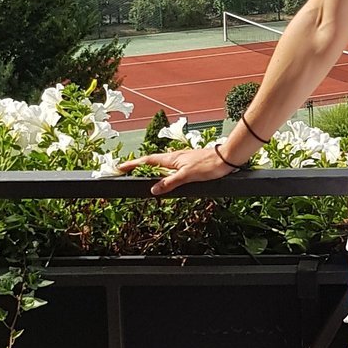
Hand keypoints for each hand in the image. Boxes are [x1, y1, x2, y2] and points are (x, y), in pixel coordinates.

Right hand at [114, 143, 237, 196]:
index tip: (120, 167)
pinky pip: (171, 168)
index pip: (147, 161)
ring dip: (151, 169)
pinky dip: (164, 172)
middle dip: (138, 166)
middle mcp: (175, 158)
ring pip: (162, 165)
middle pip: (152, 162)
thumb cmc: (209, 165)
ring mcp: (182, 160)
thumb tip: (153, 189)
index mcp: (172, 159)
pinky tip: (166, 177)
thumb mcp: (187, 176)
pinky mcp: (190, 164)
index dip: (134, 164)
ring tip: (142, 175)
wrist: (227, 158)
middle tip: (126, 171)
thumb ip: (170, 183)